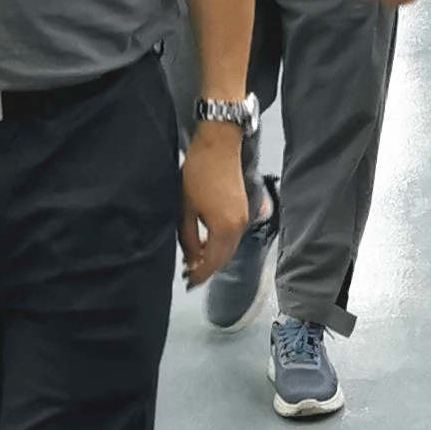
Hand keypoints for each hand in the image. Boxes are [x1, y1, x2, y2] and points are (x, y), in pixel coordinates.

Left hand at [177, 121, 249, 282]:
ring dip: (215, 257)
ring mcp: (244, 218)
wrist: (219, 146)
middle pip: (225, 258)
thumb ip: (189, 237)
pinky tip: (208, 244)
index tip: (188, 282)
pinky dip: (221, 245)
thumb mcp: (186, 208)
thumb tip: (192, 258)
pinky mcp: (244, 210)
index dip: (201, 274)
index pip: (214, 261)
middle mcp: (239, 227)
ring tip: (196, 261)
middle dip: (208, 269)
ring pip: (230, 248)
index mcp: (225, 228)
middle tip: (190, 275)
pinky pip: (233, 237)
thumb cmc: (198, 175)